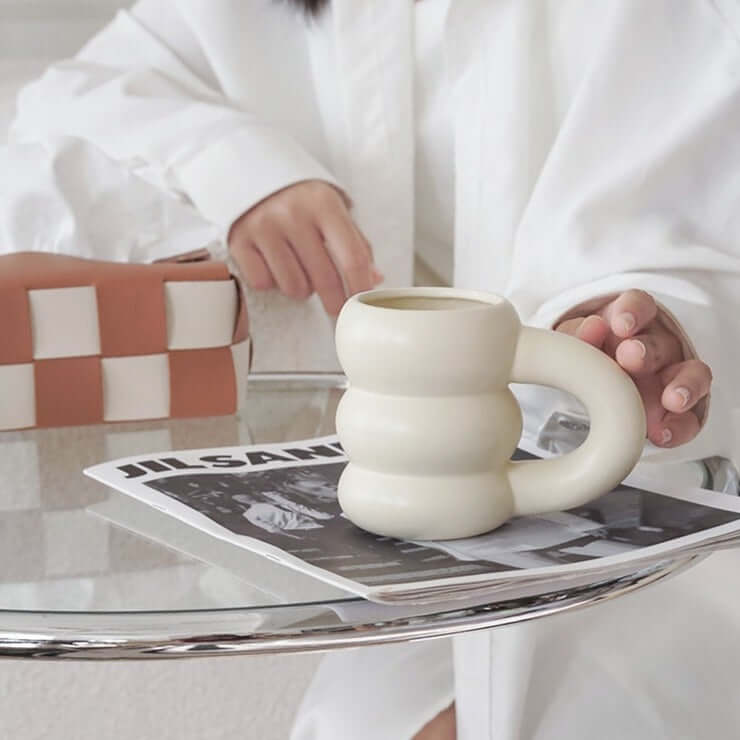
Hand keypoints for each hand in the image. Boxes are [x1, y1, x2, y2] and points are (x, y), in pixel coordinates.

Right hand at [228, 180, 381, 315]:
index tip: (361, 304)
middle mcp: (293, 214)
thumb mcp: (332, 209)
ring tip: (299, 270)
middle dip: (335, 301)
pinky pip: (263, 283)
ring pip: (294, 287)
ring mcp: (263, 227)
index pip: (352, 258)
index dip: (360, 287)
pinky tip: (273, 264)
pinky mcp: (239, 240)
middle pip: (325, 279)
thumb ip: (355, 243)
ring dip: (300, 288)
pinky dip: (271, 281)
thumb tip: (374, 279)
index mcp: (324, 204)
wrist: (250, 168)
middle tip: (336, 306)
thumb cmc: (300, 197)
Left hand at [555, 290, 711, 447]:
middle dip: (646, 351)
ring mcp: (672, 378)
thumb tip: (592, 328)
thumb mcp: (575, 343)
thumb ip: (578, 335)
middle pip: (660, 343)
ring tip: (671, 400)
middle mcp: (656, 347)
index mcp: (630, 324)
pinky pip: (689, 419)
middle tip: (629, 357)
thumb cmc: (589, 357)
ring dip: (683, 386)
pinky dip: (681, 426)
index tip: (621, 324)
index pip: (639, 306)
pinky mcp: (680, 412)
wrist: (593, 394)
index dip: (633, 312)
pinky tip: (664, 433)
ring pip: (691, 375)